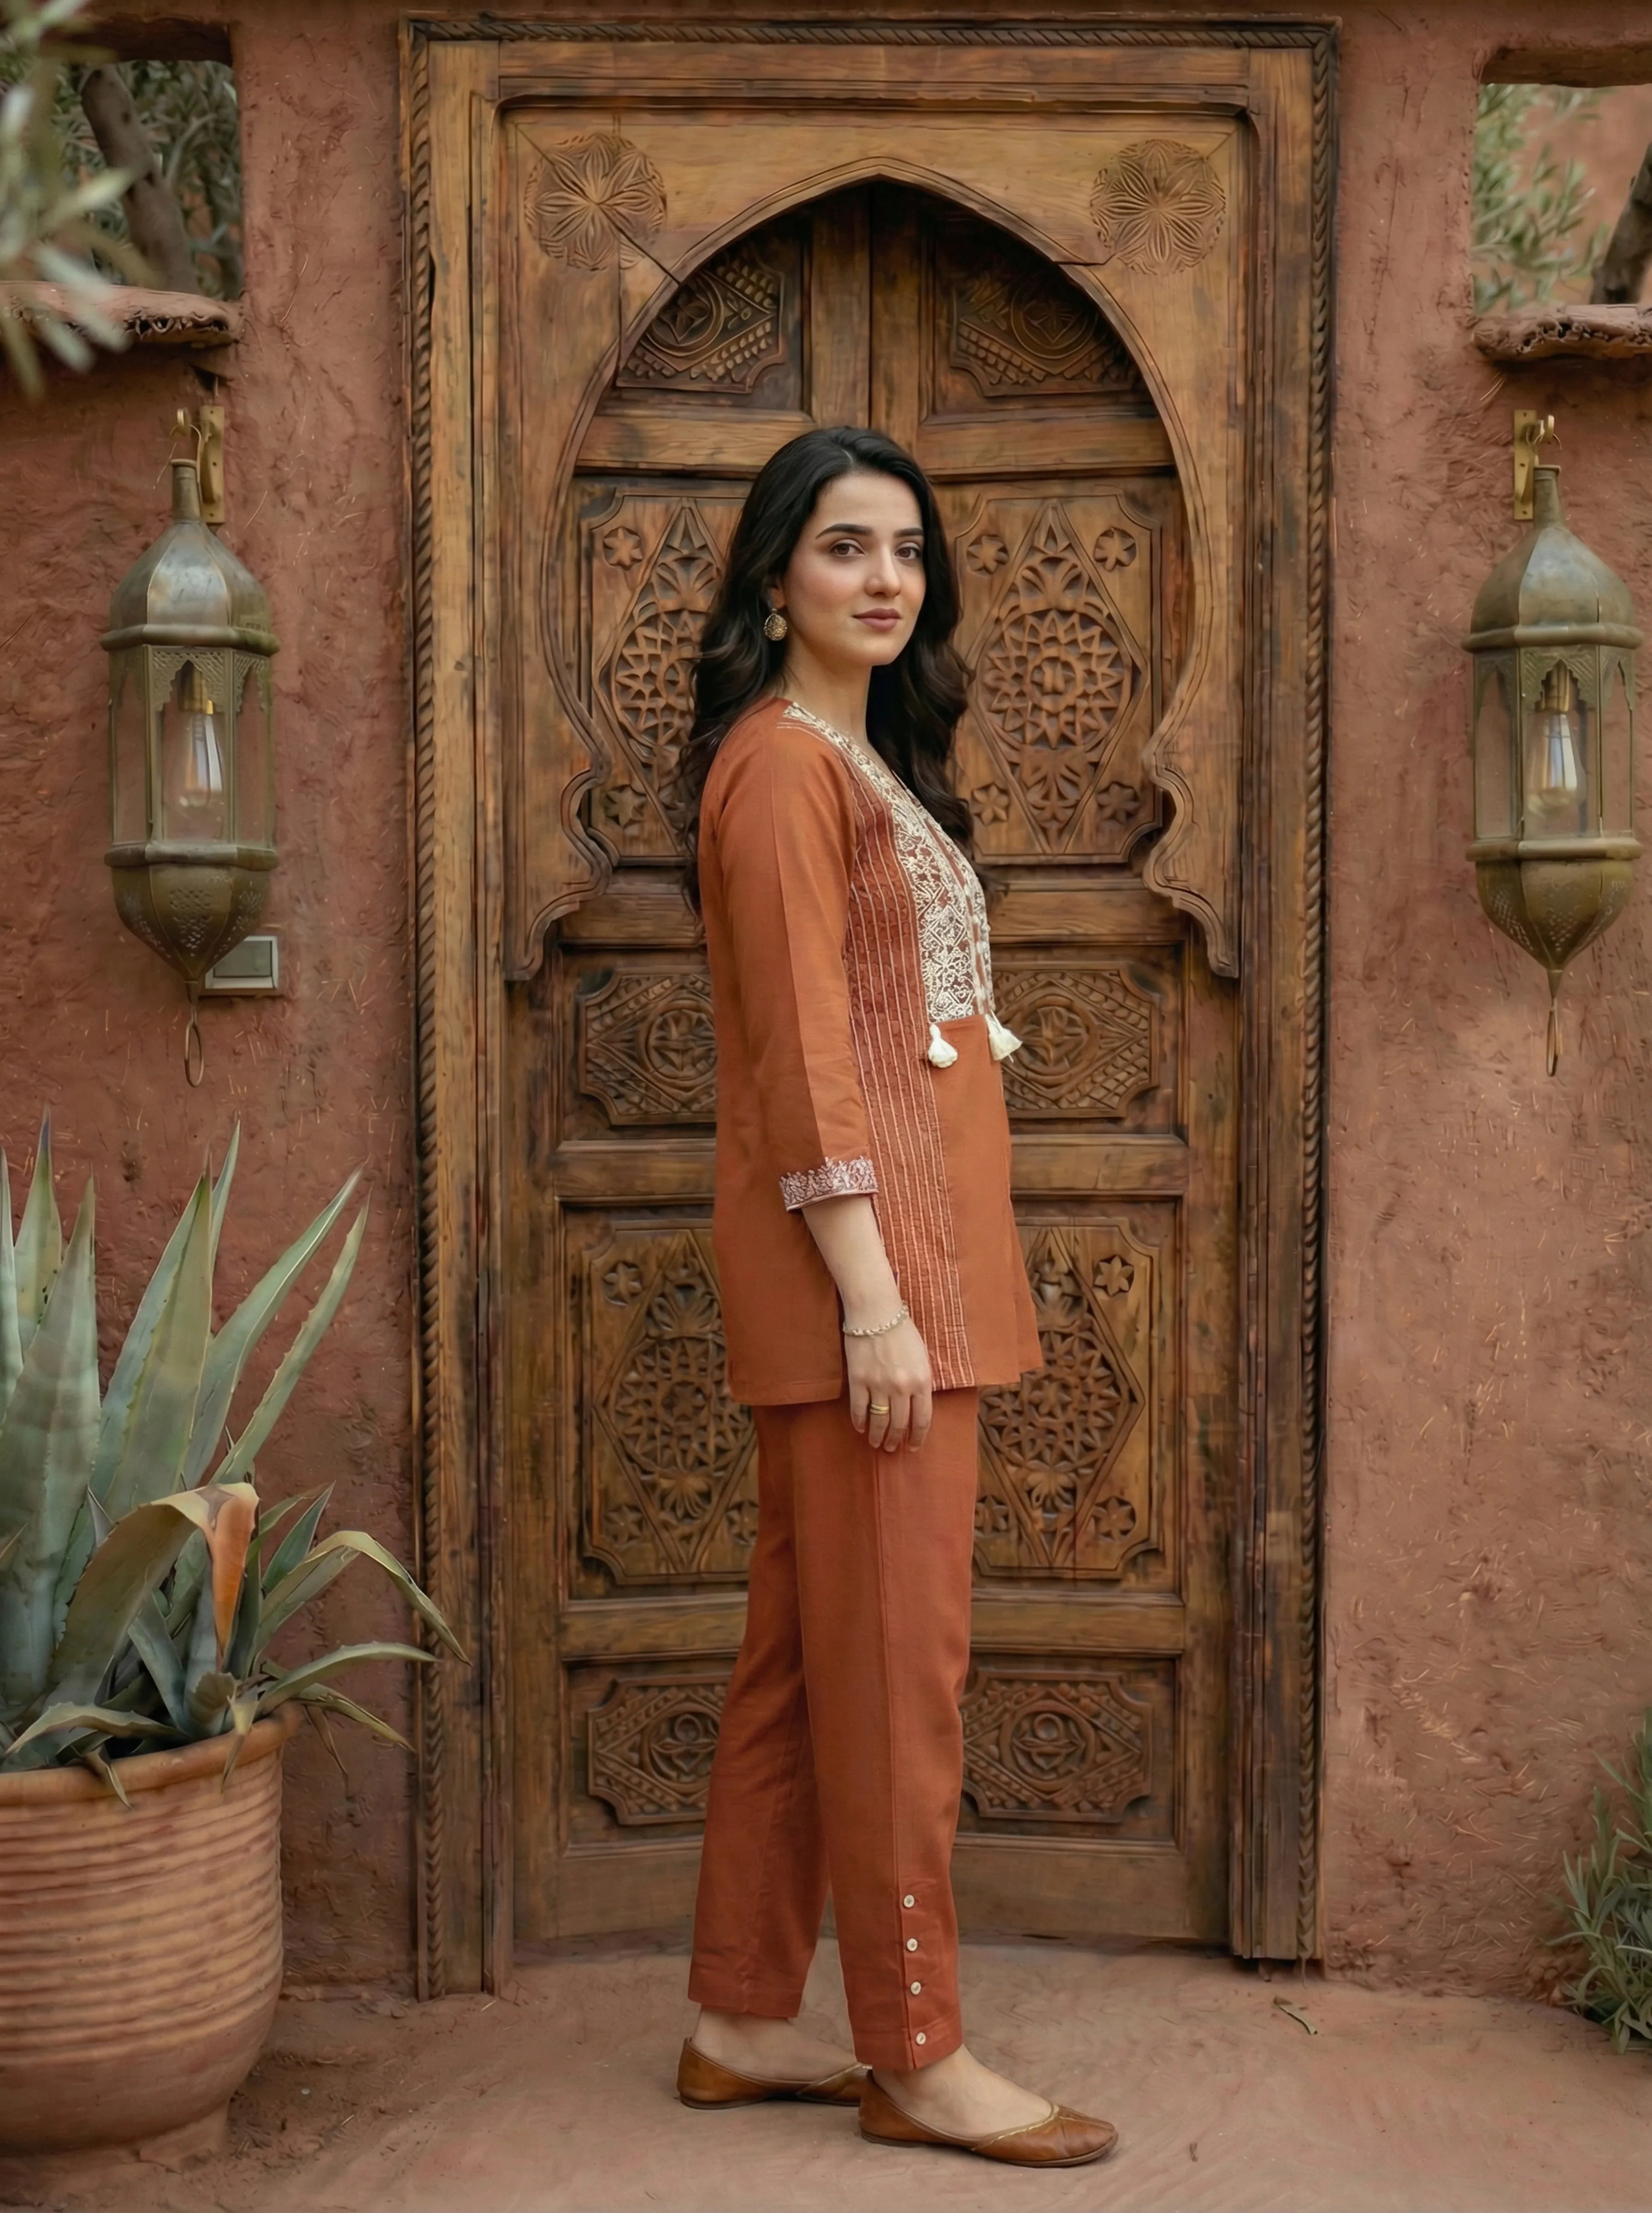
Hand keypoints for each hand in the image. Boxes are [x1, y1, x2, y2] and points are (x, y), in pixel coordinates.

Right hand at [845, 1315, 932, 1452]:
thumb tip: (917, 1406)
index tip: (914, 1446)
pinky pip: (859, 1409)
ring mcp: (879, 1385)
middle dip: (896, 1440)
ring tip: (877, 1443)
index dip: (918, 1437)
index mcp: (922, 1381)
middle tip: (892, 1448)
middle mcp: (902, 1387)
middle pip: (900, 1424)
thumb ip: (921, 1382)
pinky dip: (859, 1422)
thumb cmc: (903, 1331)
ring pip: (879, 1421)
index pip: (923, 1419)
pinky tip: (860, 1428)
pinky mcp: (858, 1380)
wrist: (876, 1312)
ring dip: (878, 1436)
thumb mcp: (922, 1357)